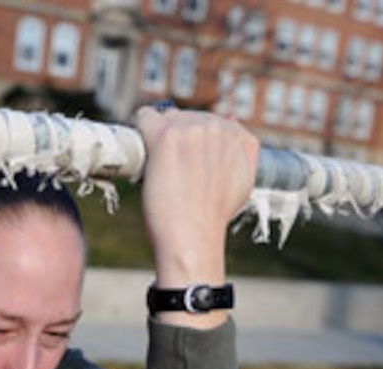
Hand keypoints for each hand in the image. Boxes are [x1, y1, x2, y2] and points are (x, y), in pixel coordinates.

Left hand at [134, 107, 258, 327]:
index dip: (190, 142)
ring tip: (154, 164)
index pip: (205, 121)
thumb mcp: (243, 182)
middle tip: (166, 168)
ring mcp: (191, 130)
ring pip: (164, 117)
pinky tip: (138, 146)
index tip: (180, 162)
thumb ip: (245, 150)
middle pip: (184, 117)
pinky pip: (144, 116)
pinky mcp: (166, 137)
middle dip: (173, 137)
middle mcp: (216, 126)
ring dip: (156, 136)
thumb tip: (231, 120)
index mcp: (235, 135)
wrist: (193, 238)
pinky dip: (137, 128)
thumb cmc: (212, 217)